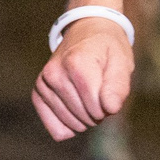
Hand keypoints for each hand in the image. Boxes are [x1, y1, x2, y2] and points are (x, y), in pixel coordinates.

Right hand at [32, 16, 135, 139]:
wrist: (86, 30)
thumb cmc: (107, 48)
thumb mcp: (121, 61)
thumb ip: (118, 85)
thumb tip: (110, 109)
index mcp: (76, 63)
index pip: (97, 107)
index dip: (109, 105)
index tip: (110, 88)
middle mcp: (54, 74)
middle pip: (85, 117)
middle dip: (98, 111)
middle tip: (100, 90)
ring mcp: (43, 84)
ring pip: (71, 125)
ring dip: (85, 118)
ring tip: (88, 94)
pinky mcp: (38, 94)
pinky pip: (57, 129)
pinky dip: (70, 124)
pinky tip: (75, 107)